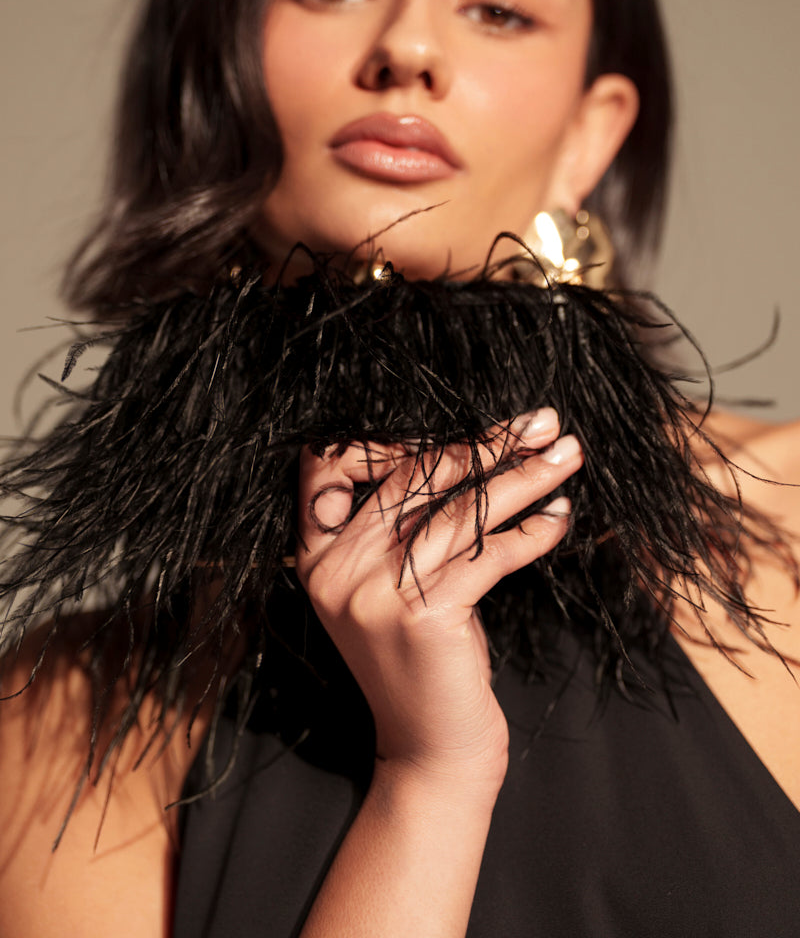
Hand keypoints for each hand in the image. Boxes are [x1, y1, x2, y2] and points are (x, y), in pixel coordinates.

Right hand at [296, 408, 582, 789]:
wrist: (431, 754)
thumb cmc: (425, 661)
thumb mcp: (399, 588)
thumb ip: (408, 528)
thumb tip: (473, 449)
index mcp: (316, 556)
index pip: (333, 464)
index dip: (391, 437)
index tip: (457, 428)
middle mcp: (337, 570)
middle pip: (414, 478)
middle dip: (487, 442)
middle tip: (544, 421)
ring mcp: (375, 594)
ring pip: (459, 510)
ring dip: (524, 476)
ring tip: (568, 453)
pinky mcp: (424, 616)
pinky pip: (488, 554)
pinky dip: (532, 531)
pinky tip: (562, 515)